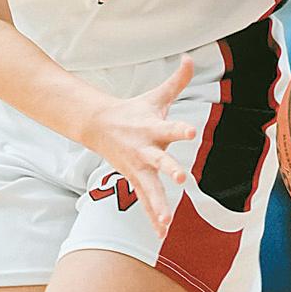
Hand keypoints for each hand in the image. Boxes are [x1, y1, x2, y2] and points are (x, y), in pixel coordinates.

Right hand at [79, 55, 198, 236]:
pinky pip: (145, 201)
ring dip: (158, 205)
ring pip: (150, 188)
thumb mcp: (156, 95)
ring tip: (167, 222)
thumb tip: (191, 57)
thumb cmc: (134, 110)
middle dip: (169, 169)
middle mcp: (146, 150)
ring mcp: (138, 167)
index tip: (192, 132)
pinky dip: (153, 217)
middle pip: (160, 161)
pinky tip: (162, 234)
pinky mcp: (134, 179)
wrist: (98, 126)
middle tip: (181, 177)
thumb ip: (177, 80)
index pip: (170, 127)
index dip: (181, 130)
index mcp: (152, 128)